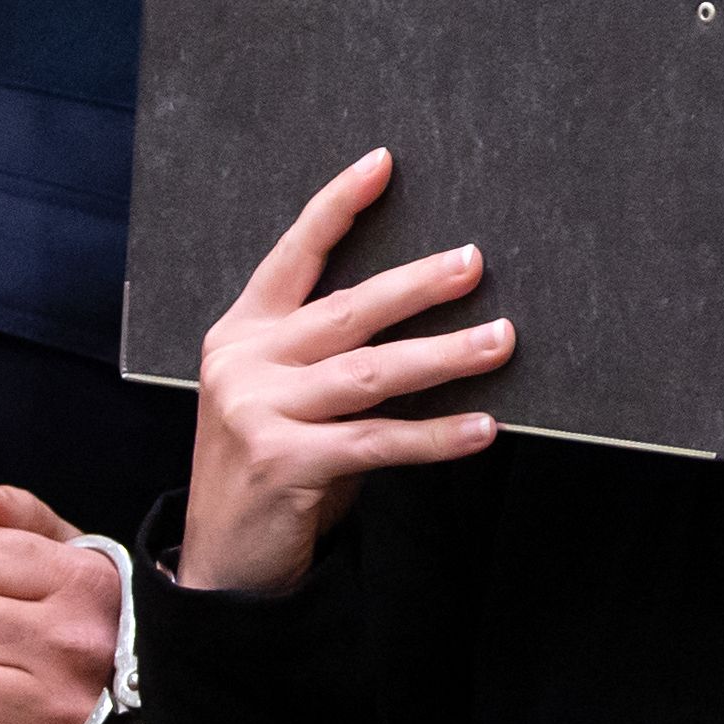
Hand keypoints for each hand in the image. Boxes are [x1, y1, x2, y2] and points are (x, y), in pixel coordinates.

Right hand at [181, 148, 513, 593]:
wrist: (220, 559)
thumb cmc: (270, 467)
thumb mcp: (280, 398)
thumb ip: (327, 359)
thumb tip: (425, 321)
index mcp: (240, 333)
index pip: (292, 255)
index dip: (337, 207)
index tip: (382, 163)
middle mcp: (244, 363)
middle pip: (347, 311)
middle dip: (417, 284)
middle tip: (474, 261)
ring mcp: (258, 413)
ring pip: (371, 372)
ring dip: (445, 355)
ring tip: (503, 340)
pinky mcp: (285, 463)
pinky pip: (379, 442)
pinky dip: (436, 435)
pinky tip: (482, 428)